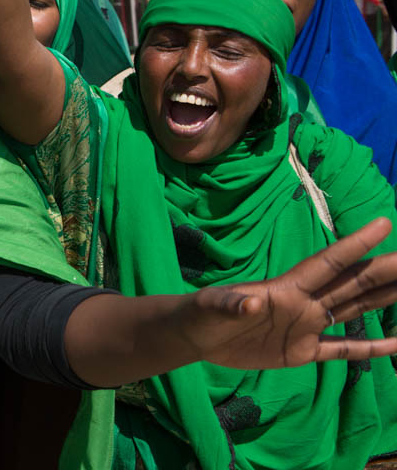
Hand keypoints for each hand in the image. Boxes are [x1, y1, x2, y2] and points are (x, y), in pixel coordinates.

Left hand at [182, 218, 396, 368]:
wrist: (196, 336)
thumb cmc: (202, 314)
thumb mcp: (211, 307)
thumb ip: (231, 304)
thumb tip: (250, 303)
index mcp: (285, 288)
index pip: (328, 263)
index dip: (355, 245)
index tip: (384, 224)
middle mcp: (303, 303)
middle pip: (352, 283)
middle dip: (384, 270)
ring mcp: (306, 326)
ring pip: (355, 309)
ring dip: (384, 299)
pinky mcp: (302, 351)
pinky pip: (344, 349)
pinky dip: (371, 348)